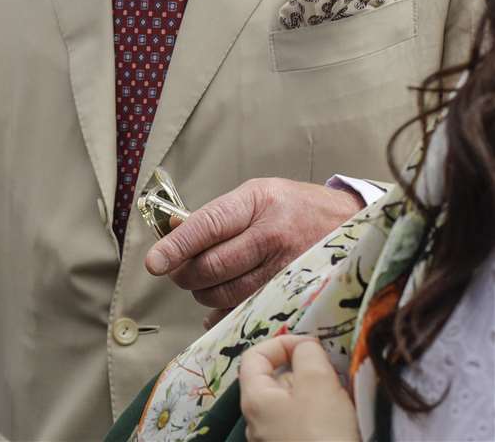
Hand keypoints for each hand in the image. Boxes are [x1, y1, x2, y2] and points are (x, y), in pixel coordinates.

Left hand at [145, 179, 362, 311]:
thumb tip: (171, 229)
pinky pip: (248, 311)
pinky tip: (218, 306)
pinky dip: (224, 313)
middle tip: (177, 273)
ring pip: (227, 293)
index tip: (153, 263)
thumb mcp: (257, 195)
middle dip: (185, 275)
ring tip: (203, 283)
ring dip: (203, 293)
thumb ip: (217, 214)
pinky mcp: (296, 293)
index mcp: (258, 203)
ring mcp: (287, 268)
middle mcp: (272, 236)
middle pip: (213, 266)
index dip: (176, 247)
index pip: (207, 226)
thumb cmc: (296, 207)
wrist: (354, 224)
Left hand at [239, 335, 358, 441]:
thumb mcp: (318, 383)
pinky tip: (343, 421)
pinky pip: (306, 426)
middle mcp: (258, 420)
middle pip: (277, 380)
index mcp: (254, 399)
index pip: (255, 356)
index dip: (281, 343)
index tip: (311, 346)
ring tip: (343, 400)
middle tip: (334, 376)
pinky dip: (323, 416)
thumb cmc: (323, 435)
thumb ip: (308, 355)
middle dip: (306, 371)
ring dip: (319, 395)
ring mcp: (275, 440)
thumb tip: (304, 347)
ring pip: (295, 404)